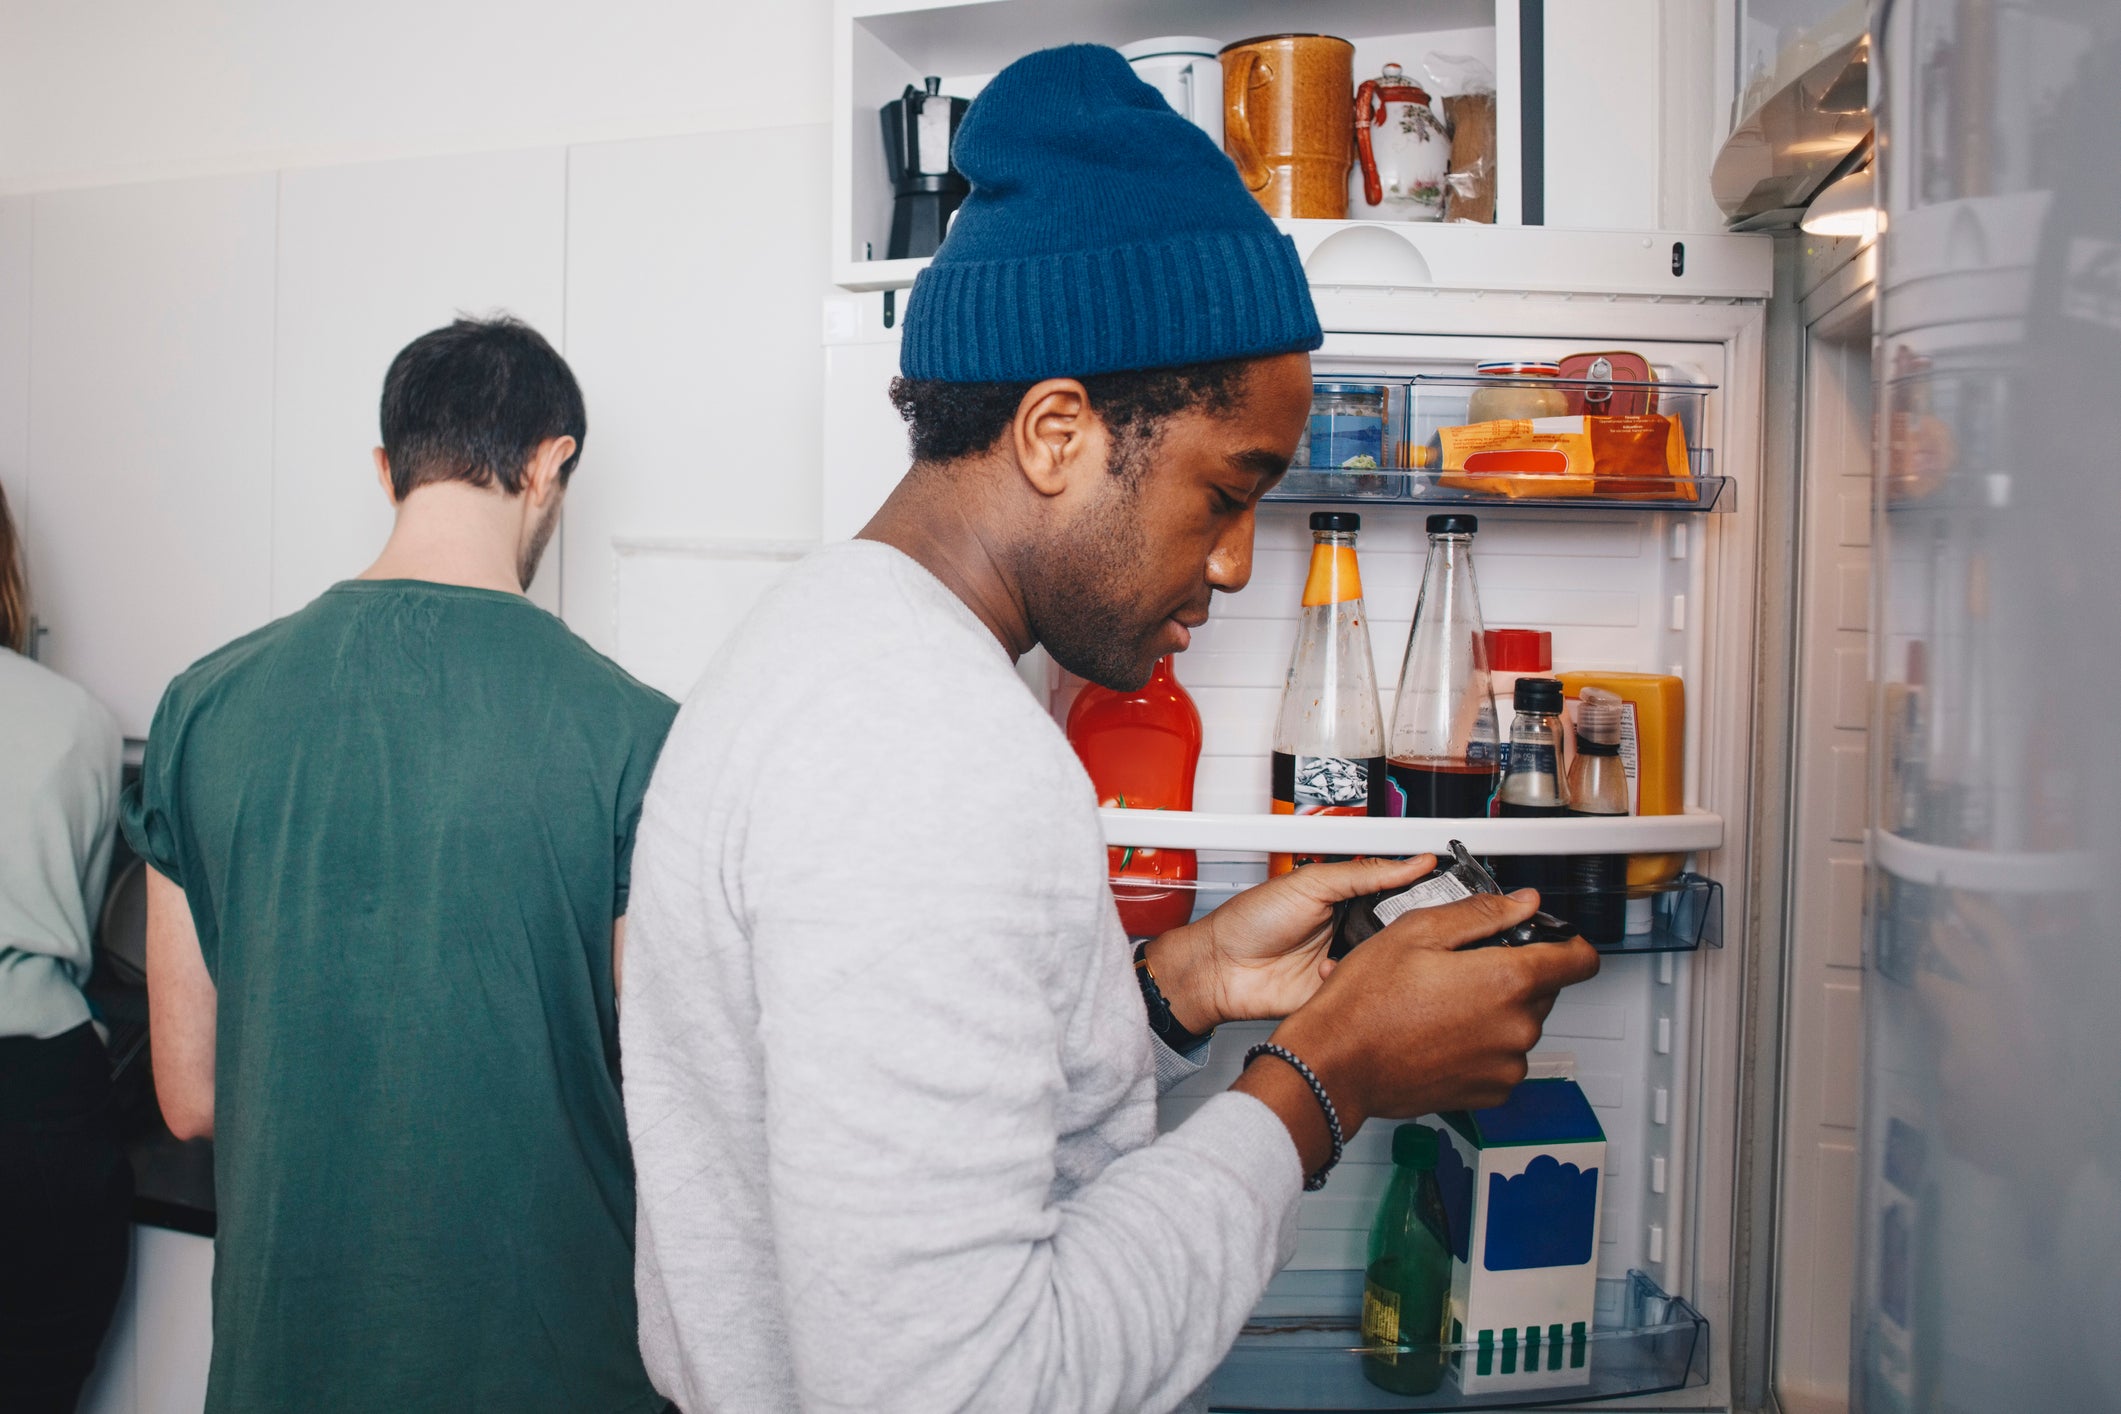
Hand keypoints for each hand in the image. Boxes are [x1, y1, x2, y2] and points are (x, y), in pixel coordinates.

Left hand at [1143, 855, 1438, 1033]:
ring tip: (1366, 948)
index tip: (1447, 889)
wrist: (1221, 968)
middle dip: (1404, 929)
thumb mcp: (1311, 883)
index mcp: (1346, 898)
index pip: (1396, 892)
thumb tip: (1412, 861)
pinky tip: (1340, 972)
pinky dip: (1361, 983)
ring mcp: (1346, 963)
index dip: (1419, 892)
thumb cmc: (1250, 920)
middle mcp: (1350, 930)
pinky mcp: (1340, 994)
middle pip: (1399, 930)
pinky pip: (1368, 991)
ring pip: (1389, 962)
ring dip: (1382, 957)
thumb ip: (1364, 872)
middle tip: (1407, 924)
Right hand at [1234, 888, 1599, 1174]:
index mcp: (1507, 981)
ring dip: (1497, 1011)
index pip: (1580, 960)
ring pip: (1521, 1024)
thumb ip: (1482, 914)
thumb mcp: (1418, 932)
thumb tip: (1522, 903)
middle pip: (1544, 990)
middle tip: (1463, 968)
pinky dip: (1483, 1044)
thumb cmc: (1366, 1002)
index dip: (1568, 943)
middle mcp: (1516, 1027)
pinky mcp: (1489, 1091)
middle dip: (1514, 974)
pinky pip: (1503, 1058)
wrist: (1336, 1065)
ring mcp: (1505, 1064)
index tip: (1552, 941)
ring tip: (1443, 1003)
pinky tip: (1443, 1033)